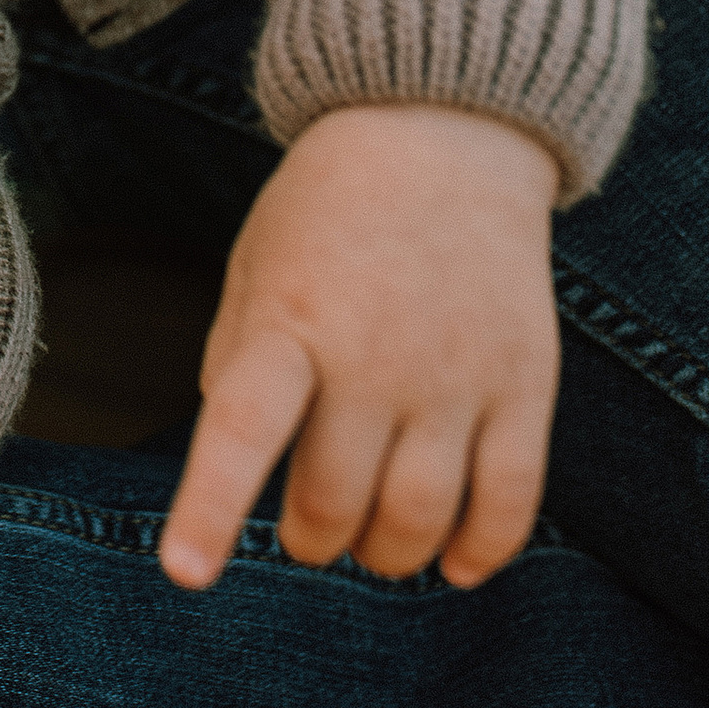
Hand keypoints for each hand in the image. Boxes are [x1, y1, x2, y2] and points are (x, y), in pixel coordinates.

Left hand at [160, 105, 562, 591]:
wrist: (441, 134)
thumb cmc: (325, 214)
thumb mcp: (254, 269)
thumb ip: (240, 365)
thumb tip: (243, 470)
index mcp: (289, 321)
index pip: (243, 431)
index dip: (211, 509)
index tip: (185, 573)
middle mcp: (373, 356)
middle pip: (335, 500)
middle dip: (311, 538)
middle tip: (308, 532)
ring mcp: (455, 374)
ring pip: (418, 520)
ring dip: (386, 556)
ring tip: (372, 544)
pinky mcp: (523, 384)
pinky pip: (509, 502)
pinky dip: (480, 552)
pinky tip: (455, 564)